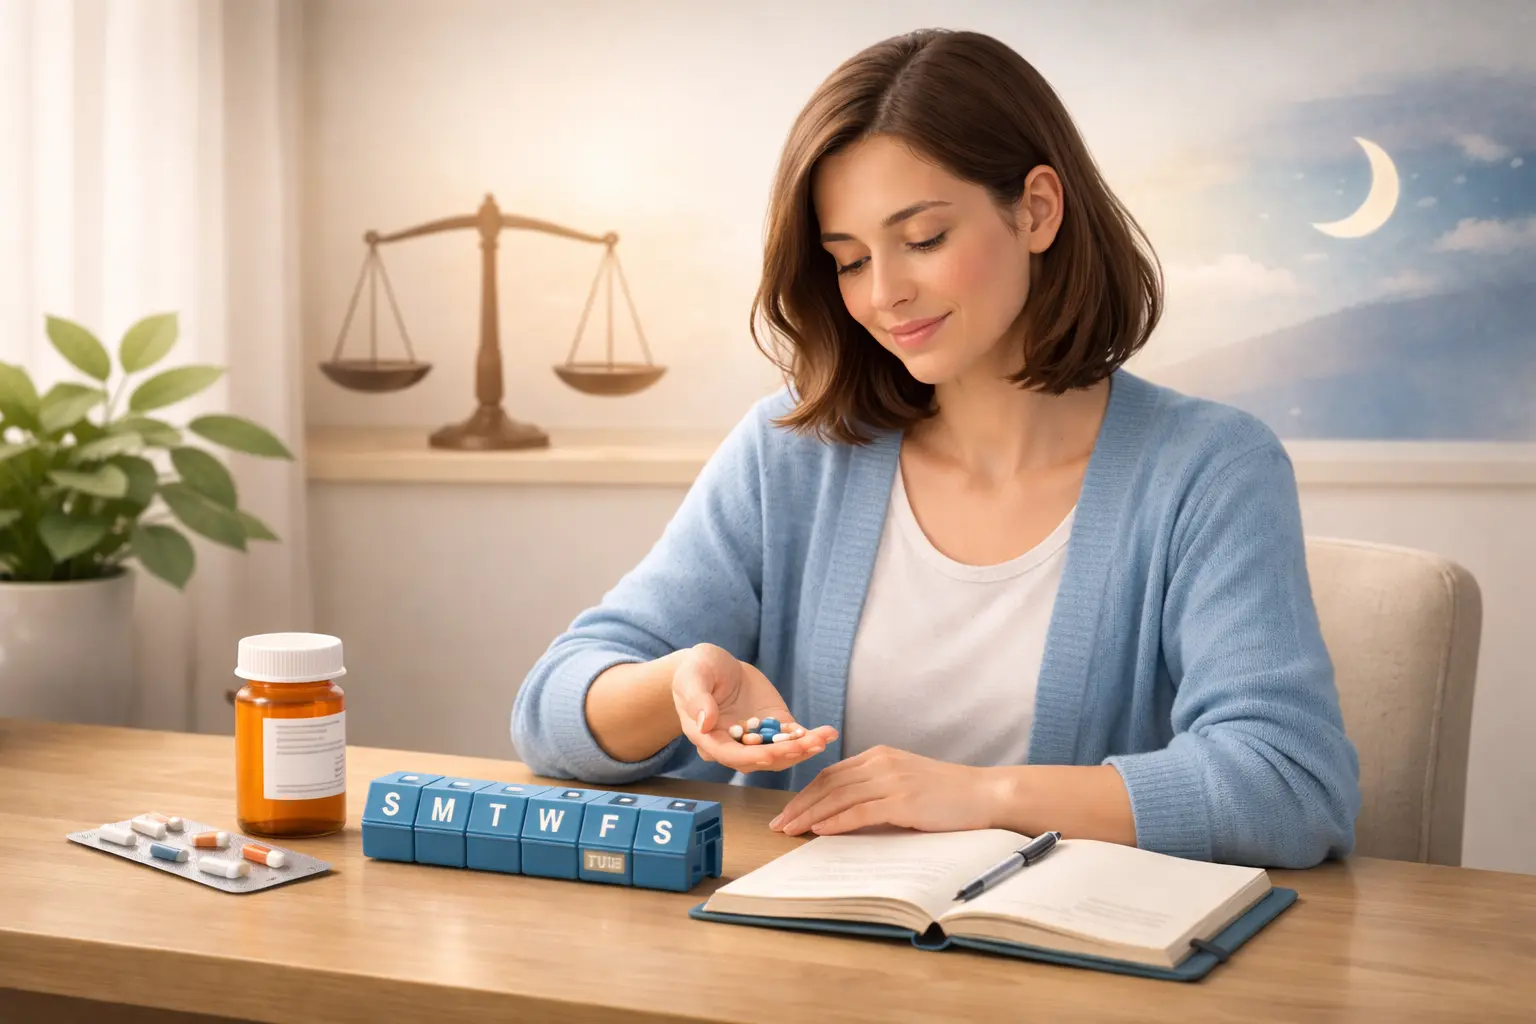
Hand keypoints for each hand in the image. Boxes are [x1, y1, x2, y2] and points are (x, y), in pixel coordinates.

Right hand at [672, 643, 837, 772]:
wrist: (714, 666)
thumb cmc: (697, 670)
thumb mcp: (692, 677)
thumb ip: (697, 699)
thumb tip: (706, 723)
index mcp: (709, 739)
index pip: (730, 754)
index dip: (750, 757)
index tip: (771, 755)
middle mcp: (734, 745)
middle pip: (760, 758)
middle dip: (785, 753)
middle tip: (808, 745)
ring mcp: (756, 737)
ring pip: (780, 751)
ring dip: (802, 748)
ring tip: (823, 738)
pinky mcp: (773, 725)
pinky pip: (792, 736)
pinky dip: (809, 737)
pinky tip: (826, 733)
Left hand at [770, 745, 997, 835]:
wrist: (985, 793)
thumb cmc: (948, 794)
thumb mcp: (906, 781)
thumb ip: (877, 787)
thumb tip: (845, 810)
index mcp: (879, 756)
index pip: (831, 774)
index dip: (805, 793)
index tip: (787, 811)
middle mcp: (881, 763)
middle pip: (828, 784)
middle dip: (799, 805)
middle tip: (778, 824)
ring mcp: (892, 780)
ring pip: (838, 797)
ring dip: (810, 815)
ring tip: (791, 831)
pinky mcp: (903, 800)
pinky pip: (860, 811)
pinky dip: (836, 822)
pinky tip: (819, 832)